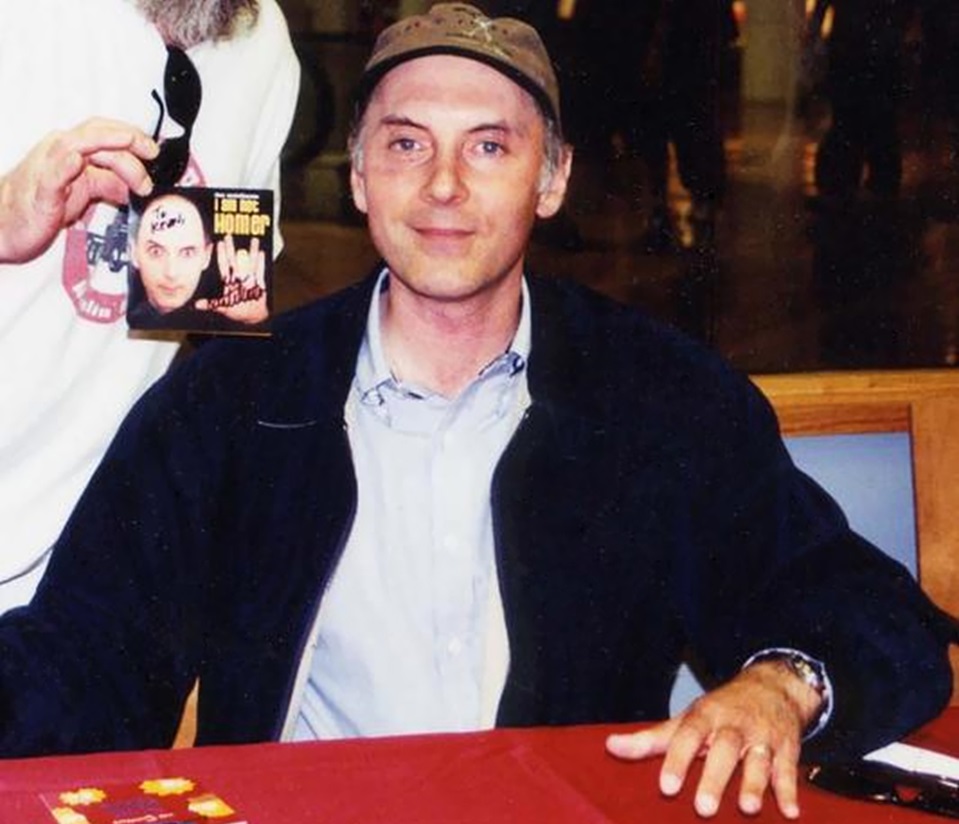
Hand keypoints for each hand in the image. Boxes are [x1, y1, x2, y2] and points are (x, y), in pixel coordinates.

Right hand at [0, 118, 157, 262]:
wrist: (6, 224)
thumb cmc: (44, 204)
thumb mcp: (85, 192)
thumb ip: (110, 184)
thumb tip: (137, 186)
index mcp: (71, 150)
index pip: (104, 131)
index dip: (131, 134)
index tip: (154, 148)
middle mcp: (59, 152)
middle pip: (96, 135)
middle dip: (127, 139)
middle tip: (152, 155)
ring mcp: (48, 168)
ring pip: (76, 145)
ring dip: (108, 147)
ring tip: (129, 145)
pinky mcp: (40, 192)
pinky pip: (52, 174)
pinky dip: (65, 165)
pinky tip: (78, 161)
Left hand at [195, 234, 267, 324]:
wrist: (252, 315)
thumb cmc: (237, 310)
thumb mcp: (223, 307)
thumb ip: (212, 305)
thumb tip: (197, 305)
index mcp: (229, 281)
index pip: (224, 265)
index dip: (221, 254)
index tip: (219, 243)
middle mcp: (239, 277)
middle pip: (235, 260)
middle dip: (232, 248)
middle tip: (229, 236)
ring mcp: (249, 279)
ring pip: (250, 262)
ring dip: (251, 252)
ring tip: (253, 241)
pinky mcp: (260, 282)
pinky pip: (261, 271)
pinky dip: (261, 263)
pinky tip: (261, 253)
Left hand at [606, 661, 823, 818]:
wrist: (771, 686)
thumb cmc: (720, 710)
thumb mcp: (686, 719)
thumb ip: (651, 739)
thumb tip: (610, 747)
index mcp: (705, 716)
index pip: (687, 736)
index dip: (677, 760)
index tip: (666, 787)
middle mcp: (733, 726)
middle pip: (724, 749)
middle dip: (715, 778)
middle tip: (703, 808)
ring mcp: (762, 737)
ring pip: (758, 760)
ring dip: (754, 784)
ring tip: (749, 808)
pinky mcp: (787, 749)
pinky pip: (789, 770)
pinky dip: (790, 791)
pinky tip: (790, 812)